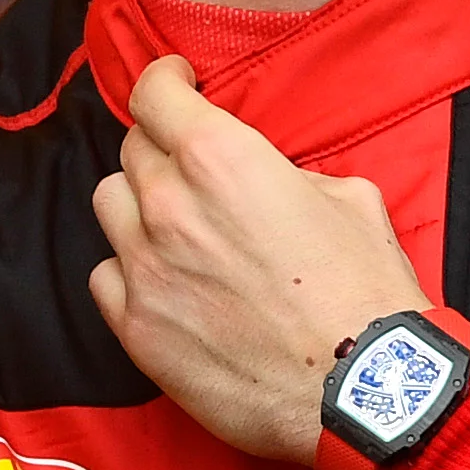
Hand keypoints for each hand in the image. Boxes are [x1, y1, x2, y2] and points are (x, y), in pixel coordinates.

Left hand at [88, 56, 430, 463]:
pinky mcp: (136, 327)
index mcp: (221, 158)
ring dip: (138, 206)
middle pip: (133, 150)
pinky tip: (166, 282)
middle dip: (162, 150)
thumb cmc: (364, 293)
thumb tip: (273, 180)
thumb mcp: (349, 198)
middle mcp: (169, 204)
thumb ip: (291, 174)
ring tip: (175, 227)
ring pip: (109, 205)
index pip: (154, 93)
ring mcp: (145, 267)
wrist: (360, 388)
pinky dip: (129, 270)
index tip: (174, 84)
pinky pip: (104, 276)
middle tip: (194, 171)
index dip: (164, 81)